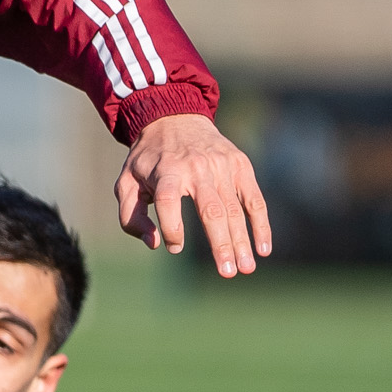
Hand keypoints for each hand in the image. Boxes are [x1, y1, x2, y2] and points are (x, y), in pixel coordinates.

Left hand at [115, 111, 272, 275]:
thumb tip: (154, 243)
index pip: (168, 200)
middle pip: (211, 210)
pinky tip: (263, 248)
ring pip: (234, 209)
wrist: (175, 118)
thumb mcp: (127, 182)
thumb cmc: (149, 159)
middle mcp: (196, 168)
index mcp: (166, 171)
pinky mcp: (240, 165)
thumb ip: (131, 216)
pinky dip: (260, 224)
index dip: (172, 226)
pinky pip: (254, 199)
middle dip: (221, 244)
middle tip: (227, 273)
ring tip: (246, 268)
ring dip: (242, 241)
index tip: (174, 246)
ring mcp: (222, 166)